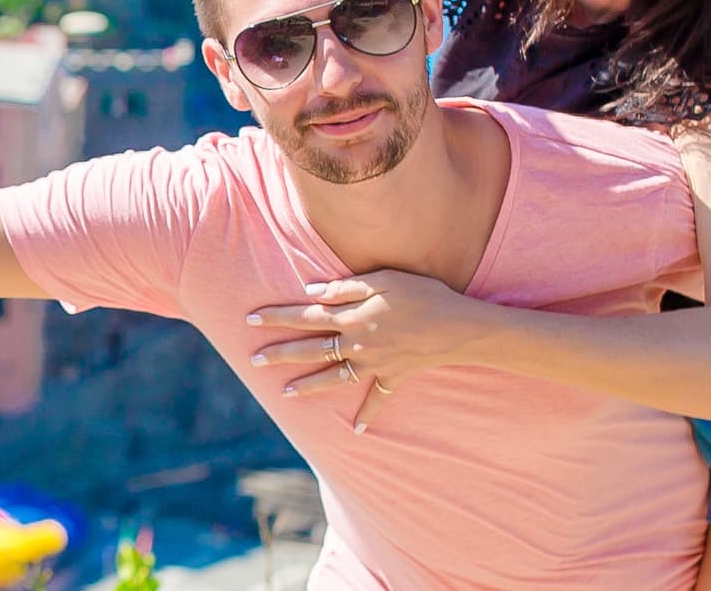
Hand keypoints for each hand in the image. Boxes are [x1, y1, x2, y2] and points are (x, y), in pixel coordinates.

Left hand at [242, 269, 487, 398]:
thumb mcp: (383, 280)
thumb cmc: (422, 295)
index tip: (252, 319)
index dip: (278, 317)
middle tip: (254, 360)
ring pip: (334, 377)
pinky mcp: (395, 375)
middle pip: (311, 349)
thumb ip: (346, 287)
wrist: (458, 327)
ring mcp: (375, 363)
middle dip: (281, 354)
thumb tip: (312, 291)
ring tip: (284, 393)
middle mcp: (357, 343)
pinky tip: (357, 430)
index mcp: (351, 317)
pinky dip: (368, 414)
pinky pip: (378, 398)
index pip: (305, 316)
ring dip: (308, 386)